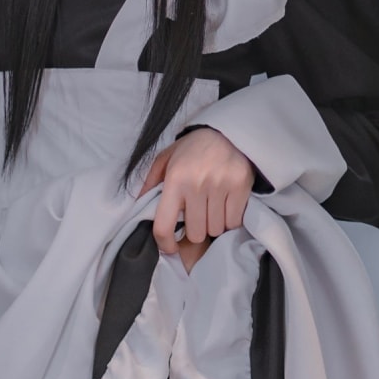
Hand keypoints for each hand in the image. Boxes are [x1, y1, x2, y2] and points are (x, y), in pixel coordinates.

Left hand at [138, 126, 256, 259]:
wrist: (228, 131)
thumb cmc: (194, 148)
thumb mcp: (166, 158)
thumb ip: (151, 182)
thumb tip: (137, 205)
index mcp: (175, 179)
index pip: (164, 225)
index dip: (166, 243)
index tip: (171, 247)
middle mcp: (197, 184)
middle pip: (195, 233)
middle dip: (196, 231)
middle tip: (198, 218)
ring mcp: (220, 186)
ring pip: (216, 229)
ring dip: (214, 225)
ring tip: (213, 210)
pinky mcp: (241, 187)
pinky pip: (234, 221)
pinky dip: (230, 220)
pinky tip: (226, 207)